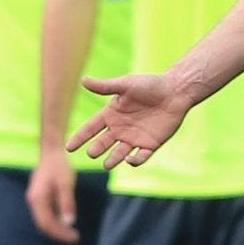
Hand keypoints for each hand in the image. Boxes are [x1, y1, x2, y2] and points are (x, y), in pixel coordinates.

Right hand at [25, 148, 81, 244]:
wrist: (52, 151)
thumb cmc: (59, 166)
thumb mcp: (66, 184)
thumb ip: (66, 203)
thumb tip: (69, 223)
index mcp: (38, 199)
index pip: (47, 224)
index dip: (60, 234)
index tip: (74, 238)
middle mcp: (34, 201)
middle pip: (44, 225)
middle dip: (59, 233)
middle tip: (75, 238)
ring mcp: (35, 199)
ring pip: (44, 220)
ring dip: (57, 228)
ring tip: (72, 233)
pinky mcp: (39, 196)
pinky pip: (46, 214)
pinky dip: (55, 220)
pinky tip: (66, 222)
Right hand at [66, 72, 192, 169]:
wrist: (176, 91)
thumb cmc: (150, 85)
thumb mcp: (125, 84)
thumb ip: (105, 86)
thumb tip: (82, 80)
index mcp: (111, 114)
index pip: (90, 128)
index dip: (79, 137)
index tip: (68, 147)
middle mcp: (120, 128)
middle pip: (102, 143)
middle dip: (96, 149)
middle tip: (92, 153)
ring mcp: (135, 138)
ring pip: (118, 154)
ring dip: (112, 160)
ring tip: (106, 164)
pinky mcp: (150, 145)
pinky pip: (140, 157)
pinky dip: (134, 161)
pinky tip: (129, 159)